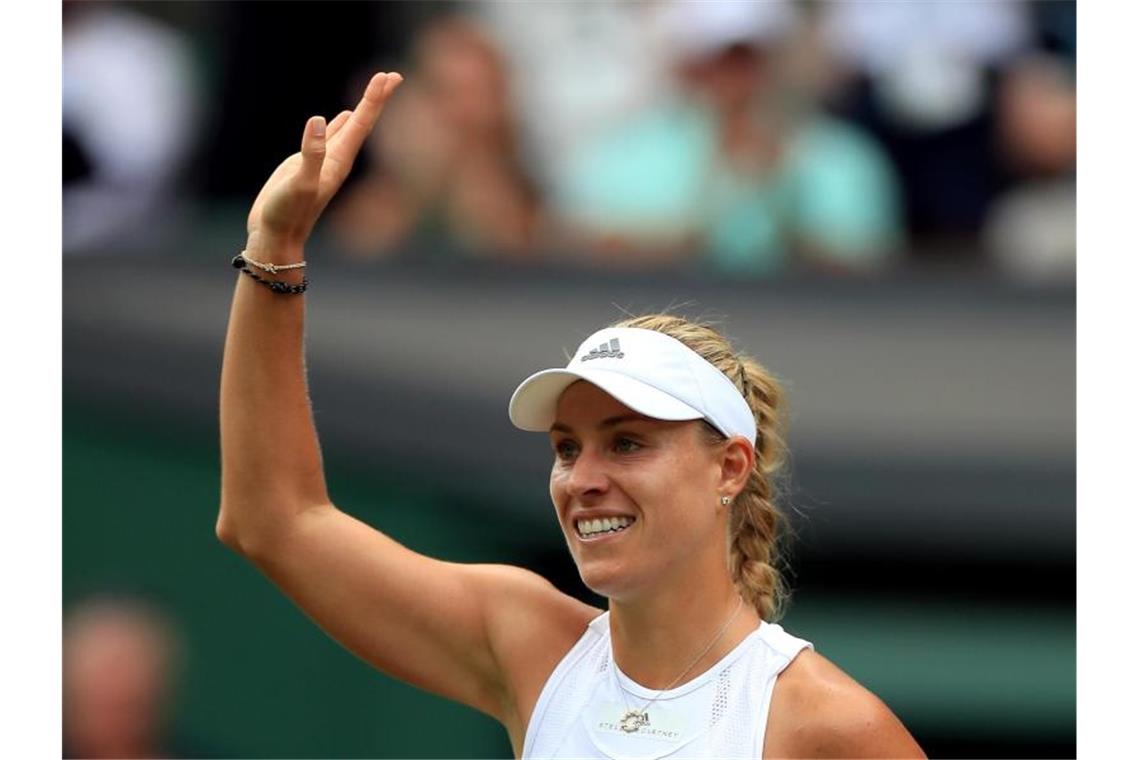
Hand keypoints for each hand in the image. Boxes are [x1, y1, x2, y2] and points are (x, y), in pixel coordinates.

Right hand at [246, 72, 403, 251]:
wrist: (276, 236)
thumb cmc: (287, 214)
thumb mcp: (299, 183)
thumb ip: (311, 154)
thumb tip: (317, 121)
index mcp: (339, 161)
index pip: (361, 124)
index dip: (374, 99)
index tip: (387, 76)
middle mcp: (338, 159)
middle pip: (362, 122)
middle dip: (377, 99)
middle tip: (393, 75)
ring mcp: (325, 161)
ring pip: (350, 128)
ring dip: (364, 108)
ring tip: (377, 89)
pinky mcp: (310, 163)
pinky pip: (332, 137)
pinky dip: (342, 123)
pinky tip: (346, 116)